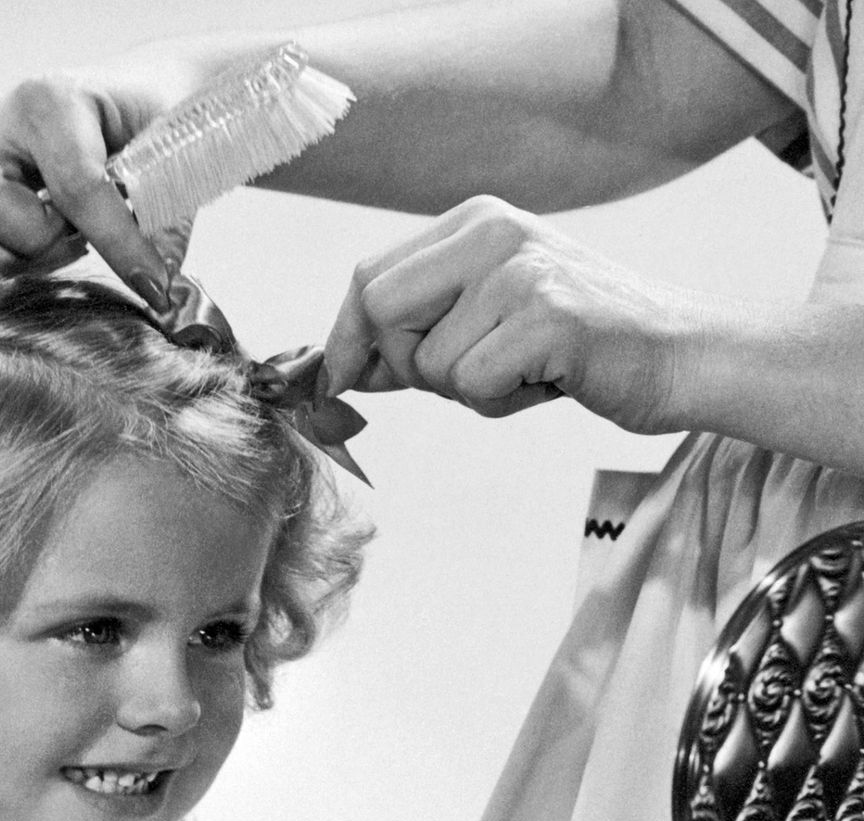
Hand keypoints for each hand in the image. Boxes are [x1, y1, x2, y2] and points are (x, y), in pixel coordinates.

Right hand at [0, 56, 202, 302]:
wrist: (131, 97)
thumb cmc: (149, 118)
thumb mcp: (174, 156)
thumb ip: (164, 222)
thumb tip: (162, 296)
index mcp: (51, 99)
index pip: (74, 186)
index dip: (117, 244)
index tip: (153, 283)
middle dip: (41, 237)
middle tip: (83, 231)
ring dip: (30, 255)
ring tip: (70, 234)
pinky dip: (7, 264)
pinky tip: (47, 239)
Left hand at [322, 196, 704, 430]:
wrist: (678, 355)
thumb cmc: (577, 348)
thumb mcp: (488, 323)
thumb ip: (417, 335)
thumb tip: (339, 367)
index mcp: (473, 221)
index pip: (369, 277)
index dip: (343, 338)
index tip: (337, 381)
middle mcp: (492, 231)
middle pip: (379, 310)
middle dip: (402, 366)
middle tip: (465, 378)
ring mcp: (519, 271)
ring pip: (428, 364)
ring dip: (469, 393)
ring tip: (527, 372)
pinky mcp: (545, 316)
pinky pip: (474, 385)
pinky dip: (502, 403)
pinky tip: (547, 381)